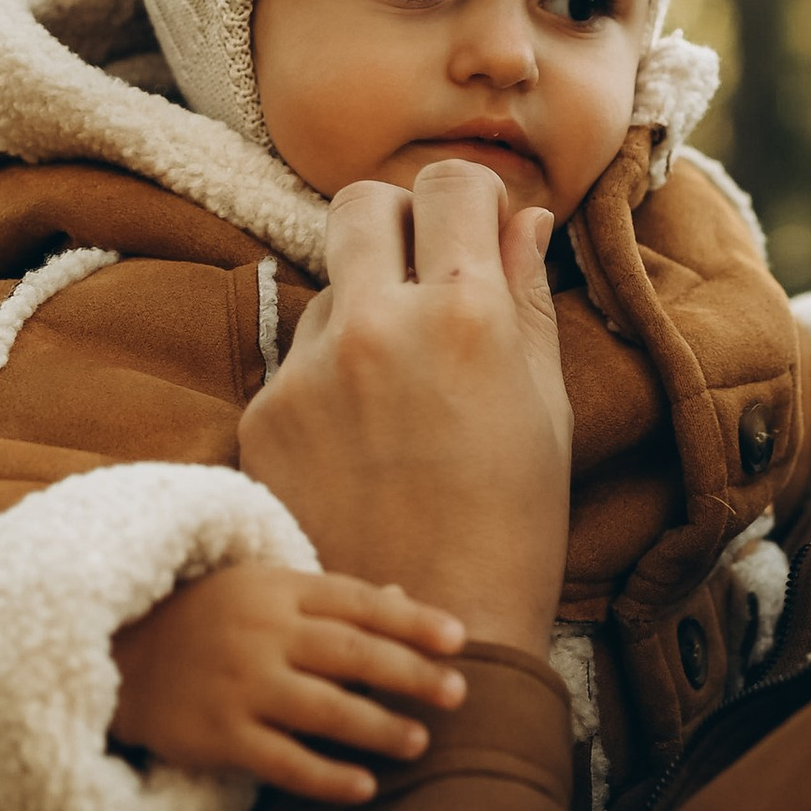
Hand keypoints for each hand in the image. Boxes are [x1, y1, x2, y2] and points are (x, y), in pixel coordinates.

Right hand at [112, 563, 465, 807]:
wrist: (116, 654)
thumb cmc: (207, 619)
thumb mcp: (263, 591)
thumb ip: (332, 600)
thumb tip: (406, 598)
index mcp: (278, 591)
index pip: (359, 603)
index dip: (412, 621)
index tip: (460, 640)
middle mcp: (262, 634)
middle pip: (351, 652)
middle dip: (410, 673)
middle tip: (458, 693)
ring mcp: (239, 686)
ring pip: (323, 708)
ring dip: (378, 727)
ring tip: (420, 742)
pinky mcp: (217, 736)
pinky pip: (282, 761)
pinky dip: (325, 776)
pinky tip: (363, 788)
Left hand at [238, 160, 570, 653]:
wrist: (433, 628)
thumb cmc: (514, 523)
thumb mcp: (545, 405)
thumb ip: (528, 299)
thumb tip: (525, 219)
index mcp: (467, 314)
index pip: (451, 183)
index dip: (470, 197)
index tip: (476, 226)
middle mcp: (381, 324)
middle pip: (363, 203)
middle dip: (395, 220)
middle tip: (421, 269)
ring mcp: (311, 369)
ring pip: (329, 287)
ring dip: (363, 309)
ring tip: (400, 394)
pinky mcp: (264, 413)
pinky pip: (298, 360)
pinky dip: (328, 382)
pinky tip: (362, 444)